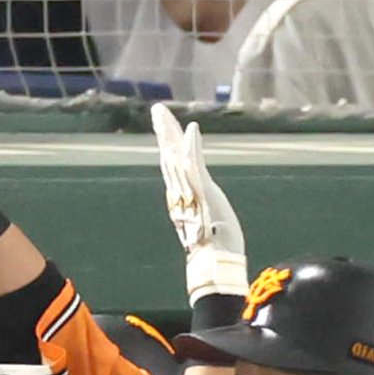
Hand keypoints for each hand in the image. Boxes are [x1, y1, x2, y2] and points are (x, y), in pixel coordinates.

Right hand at [152, 101, 248, 302]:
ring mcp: (191, 190)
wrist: (215, 264)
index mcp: (184, 198)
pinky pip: (195, 164)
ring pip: (176, 156)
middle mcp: (182, 192)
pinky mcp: (202, 190)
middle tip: (157, 110)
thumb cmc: (216, 251)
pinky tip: (191, 128)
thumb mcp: (210, 227)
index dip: (168, 144)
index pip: (173, 166)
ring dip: (170, 132)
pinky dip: (192, 145)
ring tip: (163, 113)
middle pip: (169, 155)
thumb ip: (204, 217)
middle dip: (163, 131)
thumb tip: (203, 222)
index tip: (163, 126)